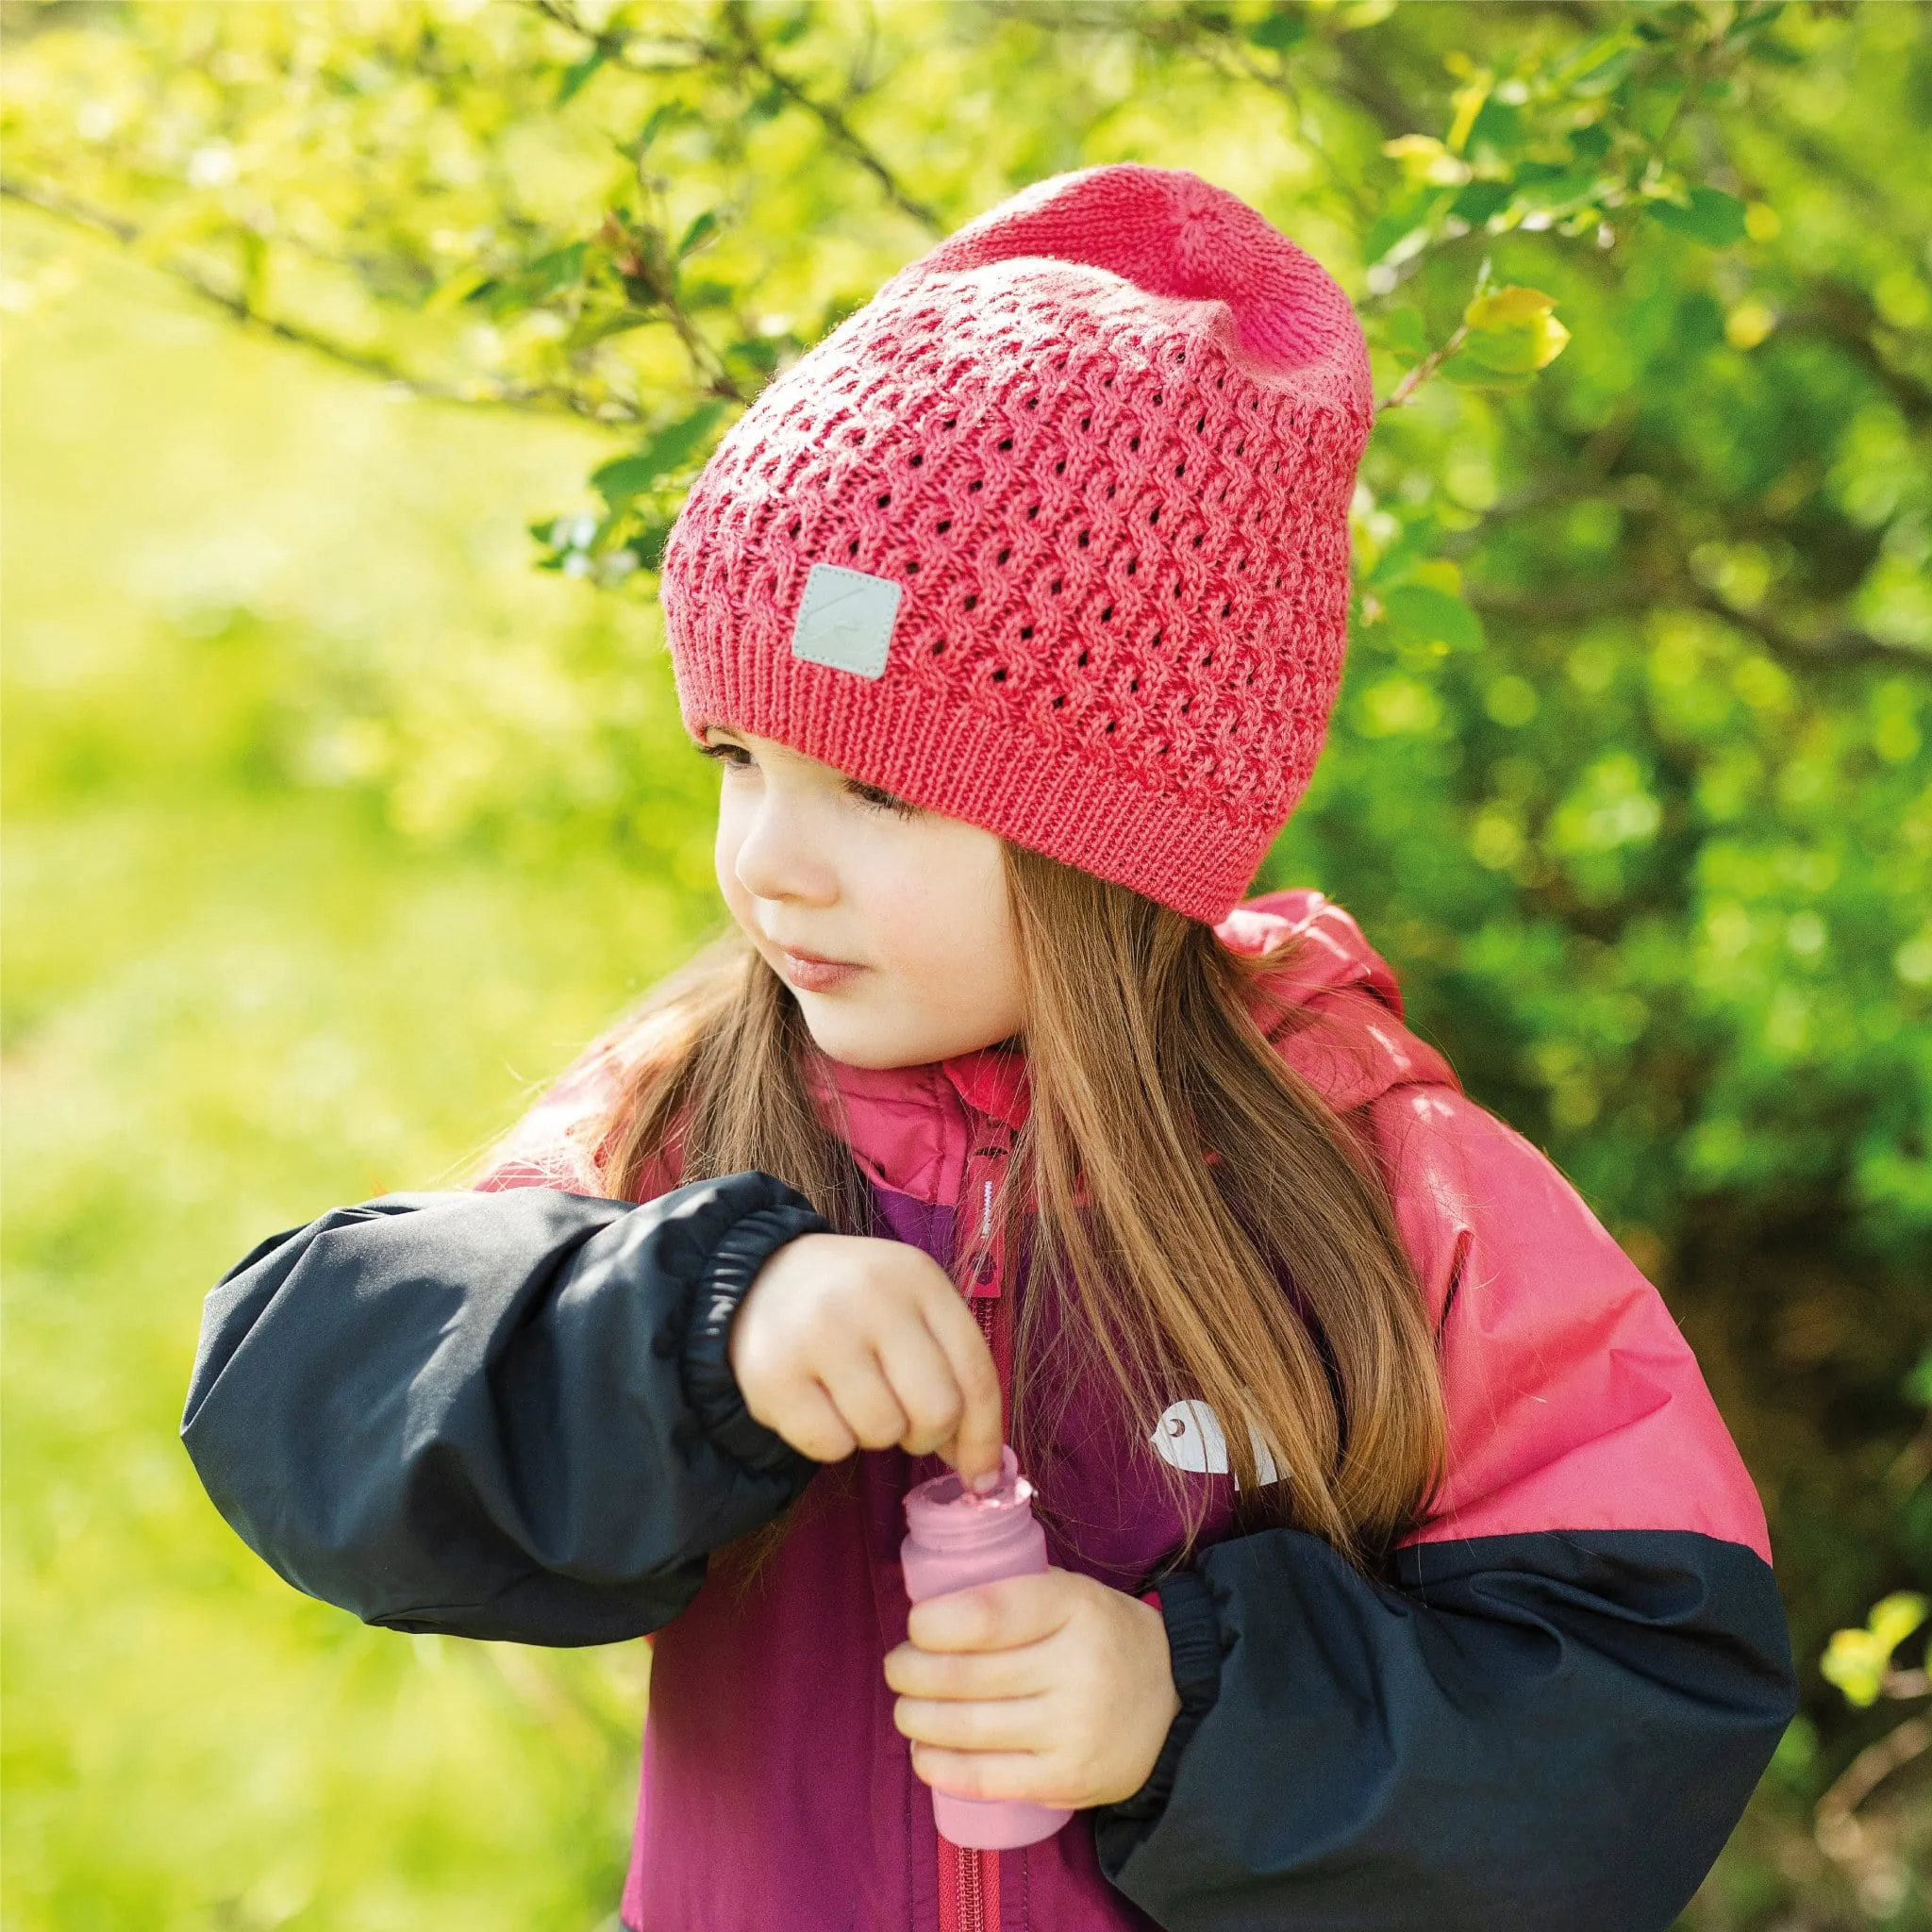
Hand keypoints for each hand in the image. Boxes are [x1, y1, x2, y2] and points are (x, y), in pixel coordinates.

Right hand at [728, 1232, 1003, 1487]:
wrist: (756, 1278)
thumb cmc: (853, 1304)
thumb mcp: (911, 1309)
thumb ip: (952, 1373)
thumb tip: (979, 1470)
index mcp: (918, 1278)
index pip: (976, 1373)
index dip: (985, 1436)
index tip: (982, 1475)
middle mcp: (872, 1298)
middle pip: (937, 1412)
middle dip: (925, 1435)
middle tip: (902, 1419)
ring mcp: (819, 1333)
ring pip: (882, 1434)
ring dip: (873, 1433)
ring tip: (851, 1396)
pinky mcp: (773, 1374)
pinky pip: (829, 1447)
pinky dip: (830, 1440)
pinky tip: (816, 1403)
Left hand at [883, 1567, 1181, 1810]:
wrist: (1175, 1703)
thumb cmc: (1104, 1637)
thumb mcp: (1073, 1592)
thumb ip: (1013, 1591)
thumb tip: (931, 1604)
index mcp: (1075, 1608)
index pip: (989, 1616)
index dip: (935, 1624)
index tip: (915, 1625)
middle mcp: (1076, 1669)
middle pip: (966, 1675)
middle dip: (911, 1672)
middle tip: (897, 1667)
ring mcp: (1071, 1730)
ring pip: (968, 1728)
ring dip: (916, 1719)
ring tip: (905, 1709)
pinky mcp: (1066, 1780)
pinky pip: (987, 1780)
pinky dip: (941, 1768)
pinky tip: (922, 1754)